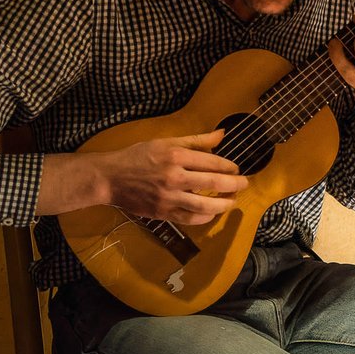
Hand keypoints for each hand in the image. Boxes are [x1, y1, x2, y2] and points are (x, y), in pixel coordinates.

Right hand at [98, 129, 247, 224]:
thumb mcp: (166, 141)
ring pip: (204, 205)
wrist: (110, 178)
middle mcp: (174, 177)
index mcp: (175, 156)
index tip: (237, 169)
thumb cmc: (138, 156)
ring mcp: (168, 197)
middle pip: (212, 183)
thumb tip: (222, 134)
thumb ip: (196, 140)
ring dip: (223, 204)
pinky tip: (212, 213)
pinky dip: (204, 217)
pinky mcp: (162, 213)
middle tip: (244, 184)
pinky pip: (189, 219)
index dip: (229, 167)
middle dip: (234, 185)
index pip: (211, 162)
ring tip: (232, 201)